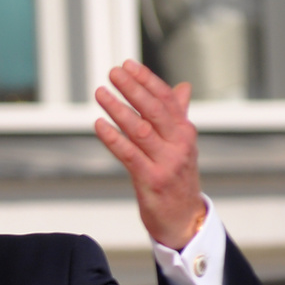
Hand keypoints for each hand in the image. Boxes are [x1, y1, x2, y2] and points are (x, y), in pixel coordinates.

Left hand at [94, 60, 205, 249]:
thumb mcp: (181, 145)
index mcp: (185, 132)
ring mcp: (166, 163)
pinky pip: (129, 155)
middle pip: (154, 110)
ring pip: (140, 129)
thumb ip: (179, 115)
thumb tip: (183, 87)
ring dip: (119, 109)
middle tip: (113, 72)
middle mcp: (179, 144)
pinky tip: (99, 124)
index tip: (128, 64)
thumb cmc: (178, 178)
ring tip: (101, 92)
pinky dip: (113, 138)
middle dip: (133, 89)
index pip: (166, 99)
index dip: (147, 80)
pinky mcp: (151, 180)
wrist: (184, 219)